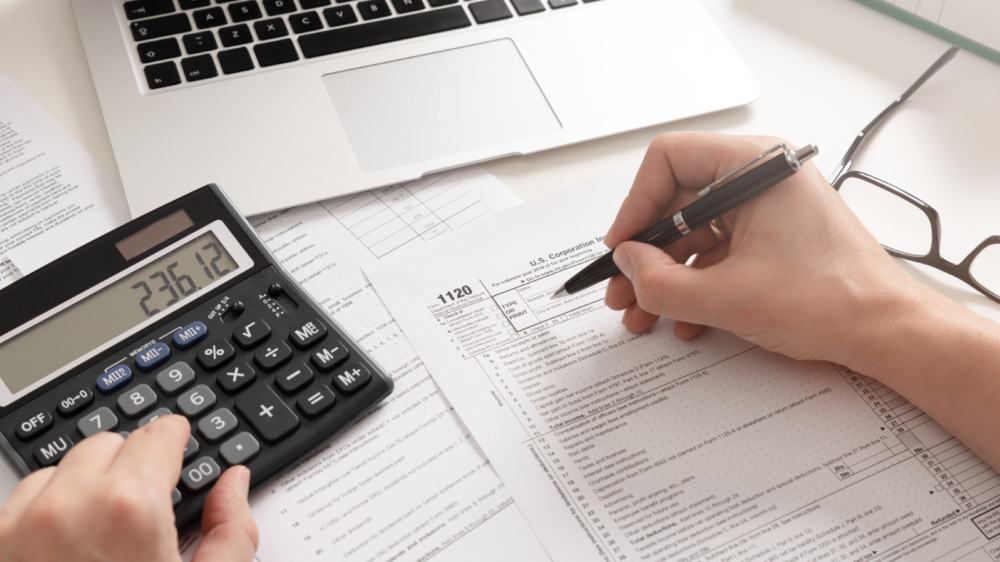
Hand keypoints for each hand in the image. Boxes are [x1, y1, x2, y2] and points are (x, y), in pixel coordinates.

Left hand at [0, 415, 257, 561]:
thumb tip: (233, 487)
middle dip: (132, 465)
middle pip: (108, 444)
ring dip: (85, 486)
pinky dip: (45, 510)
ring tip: (107, 531)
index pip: (158, 435)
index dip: (177, 440)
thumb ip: (232, 533)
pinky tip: (69, 546)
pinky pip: (20, 500)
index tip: (181, 447)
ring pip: (59, 469)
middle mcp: (66, 506)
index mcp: (128, 508)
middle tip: (151, 504)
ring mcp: (21, 526)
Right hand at [603, 132, 928, 370]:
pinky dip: (695, 284)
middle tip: (623, 289)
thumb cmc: (834, 300)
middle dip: (646, 253)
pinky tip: (683, 319)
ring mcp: (766, 209)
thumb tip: (627, 266)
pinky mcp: (772, 238)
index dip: (636, 205)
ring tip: (644, 313)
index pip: (668, 160)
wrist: (887, 332)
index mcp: (755, 168)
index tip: (623, 246)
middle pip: (677, 202)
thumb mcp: (728, 297)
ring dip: (665, 276)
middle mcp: (760, 179)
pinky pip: (717, 252)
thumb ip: (662, 283)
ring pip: (693, 233)